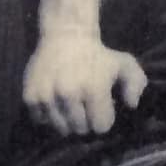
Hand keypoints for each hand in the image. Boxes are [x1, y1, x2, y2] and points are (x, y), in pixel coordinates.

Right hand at [22, 30, 146, 135]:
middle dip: (86, 122)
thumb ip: (136, 84)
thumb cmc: (99, 54)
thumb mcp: (124, 64)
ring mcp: (48, 96)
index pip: (100, 127)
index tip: (102, 109)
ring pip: (60, 128)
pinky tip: (56, 102)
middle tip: (86, 107)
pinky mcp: (30, 96)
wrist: (66, 36)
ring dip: (67, 121)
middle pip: (80, 130)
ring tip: (71, 105)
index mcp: (94, 89)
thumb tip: (131, 105)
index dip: (104, 120)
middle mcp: (69, 94)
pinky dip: (48, 116)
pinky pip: (41, 121)